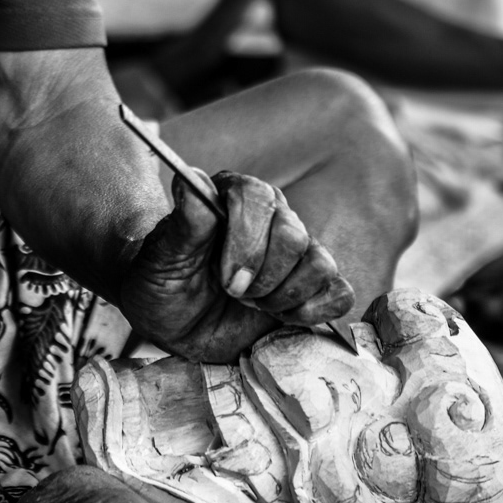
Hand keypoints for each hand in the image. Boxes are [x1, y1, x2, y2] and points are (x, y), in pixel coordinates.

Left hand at [115, 169, 354, 363]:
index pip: (257, 197)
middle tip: (236, 294)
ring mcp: (296, 253)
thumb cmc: (163, 284)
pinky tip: (284, 317)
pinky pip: (340, 292)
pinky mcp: (312, 287)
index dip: (246, 243)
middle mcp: (271, 217)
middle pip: (293, 235)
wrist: (174, 322)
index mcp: (234, 198)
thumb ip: (183, 222)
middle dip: (263, 276)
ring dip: (285, 295)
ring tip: (256, 306)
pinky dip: (316, 310)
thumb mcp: (162, 258)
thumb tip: (190, 180)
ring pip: (320, 263)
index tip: (226, 280)